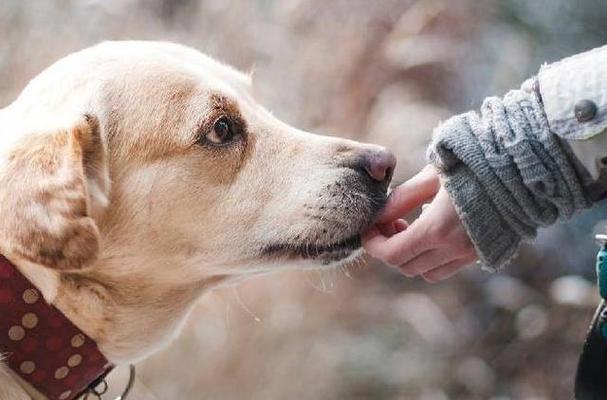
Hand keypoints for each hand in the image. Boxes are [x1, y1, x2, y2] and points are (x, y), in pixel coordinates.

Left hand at [363, 165, 477, 281]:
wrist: (523, 168)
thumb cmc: (473, 163)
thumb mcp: (431, 175)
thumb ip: (401, 199)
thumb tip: (378, 216)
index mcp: (438, 228)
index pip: (392, 254)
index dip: (373, 245)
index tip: (369, 229)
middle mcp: (454, 249)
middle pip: (405, 266)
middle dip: (389, 248)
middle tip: (390, 222)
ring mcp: (470, 254)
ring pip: (426, 272)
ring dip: (410, 256)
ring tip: (410, 226)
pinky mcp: (483, 254)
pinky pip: (447, 268)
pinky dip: (431, 257)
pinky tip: (433, 230)